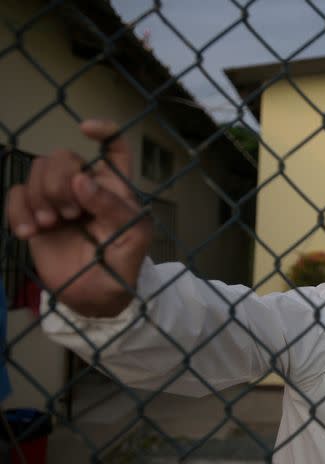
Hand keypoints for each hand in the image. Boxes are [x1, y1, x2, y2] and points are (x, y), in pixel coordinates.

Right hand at [5, 119, 151, 316]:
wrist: (95, 296)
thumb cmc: (122, 265)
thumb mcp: (132, 239)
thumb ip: (113, 208)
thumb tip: (82, 180)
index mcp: (116, 188)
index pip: (115, 148)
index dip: (104, 130)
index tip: (85, 128)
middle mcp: (86, 186)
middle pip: (63, 156)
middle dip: (60, 182)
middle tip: (70, 215)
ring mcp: (58, 198)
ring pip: (37, 169)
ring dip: (40, 196)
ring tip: (51, 225)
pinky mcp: (35, 213)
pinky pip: (15, 193)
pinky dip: (18, 211)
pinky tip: (29, 233)